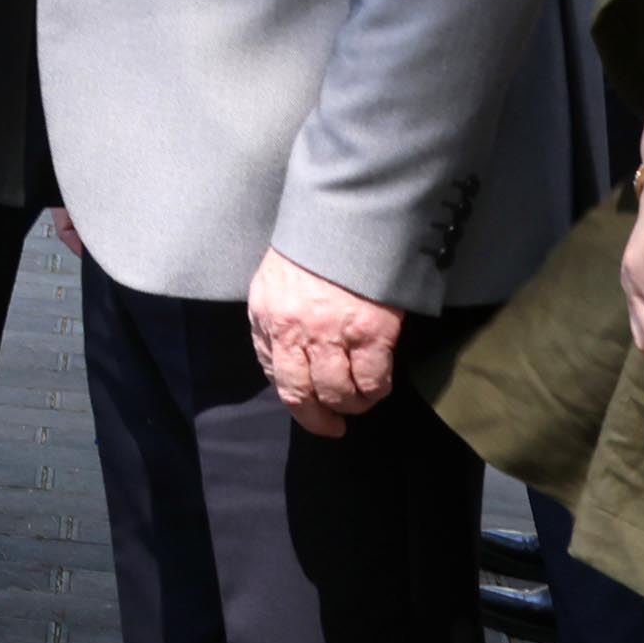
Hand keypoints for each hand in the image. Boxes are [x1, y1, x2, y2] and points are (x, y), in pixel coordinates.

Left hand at [246, 252, 404, 435]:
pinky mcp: (370, 332)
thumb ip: (274, 319)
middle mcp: (293, 329)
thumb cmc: (314, 246)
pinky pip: (372, 381)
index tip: (309, 408)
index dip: (292, 396)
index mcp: (266, 314)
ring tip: (359, 401)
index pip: (272, 372)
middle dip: (316, 419)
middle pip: (298, 394)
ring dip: (350, 405)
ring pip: (337, 393)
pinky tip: (377, 387)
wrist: (351, 215)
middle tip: (333, 427)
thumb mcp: (276, 279)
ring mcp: (332, 332)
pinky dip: (375, 391)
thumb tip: (284, 361)